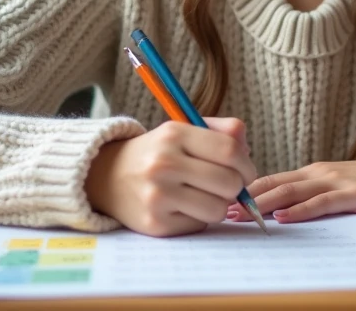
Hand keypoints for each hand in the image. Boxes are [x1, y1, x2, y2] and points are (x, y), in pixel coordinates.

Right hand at [85, 117, 256, 236]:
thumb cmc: (158, 152)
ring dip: (218, 205)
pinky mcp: (155, 224)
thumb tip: (247, 153)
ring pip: (218, 209)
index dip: (247, 165)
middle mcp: (164, 164)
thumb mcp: (184, 130)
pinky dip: (198, 218)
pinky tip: (183, 207)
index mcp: (175, 134)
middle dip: (236, 187)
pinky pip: (199, 225)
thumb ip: (222, 132)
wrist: (108, 176)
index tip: (245, 171)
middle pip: (229, 183)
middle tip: (226, 185)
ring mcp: (157, 196)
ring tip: (204, 196)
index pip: (230, 150)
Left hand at [226, 157, 355, 223]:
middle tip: (221, 209)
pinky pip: (321, 202)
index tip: (221, 201)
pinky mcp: (353, 193)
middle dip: (245, 198)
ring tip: (242, 214)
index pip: (270, 179)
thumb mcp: (336, 187)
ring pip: (291, 191)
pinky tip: (284, 218)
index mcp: (311, 172)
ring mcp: (335, 181)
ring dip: (264, 204)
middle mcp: (318, 173)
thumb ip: (311, 194)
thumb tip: (281, 212)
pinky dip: (300, 210)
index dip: (244, 191)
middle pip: (274, 183)